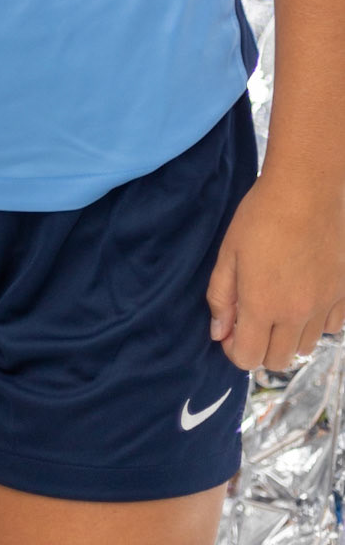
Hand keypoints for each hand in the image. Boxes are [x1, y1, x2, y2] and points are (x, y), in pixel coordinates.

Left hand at [207, 171, 344, 371]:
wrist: (307, 190)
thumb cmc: (261, 216)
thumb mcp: (229, 252)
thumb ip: (221, 296)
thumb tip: (218, 333)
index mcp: (262, 305)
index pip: (248, 357)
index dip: (233, 350)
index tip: (230, 332)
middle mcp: (296, 314)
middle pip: (278, 361)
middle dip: (260, 349)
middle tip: (251, 321)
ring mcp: (323, 306)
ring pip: (305, 347)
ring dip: (288, 337)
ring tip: (278, 306)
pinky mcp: (343, 295)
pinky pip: (331, 328)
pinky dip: (316, 323)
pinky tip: (304, 298)